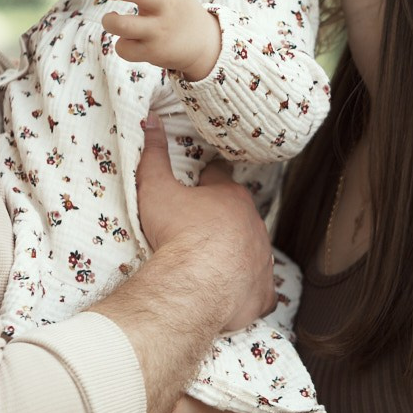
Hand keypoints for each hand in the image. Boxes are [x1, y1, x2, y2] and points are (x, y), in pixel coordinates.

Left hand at [100, 0, 222, 80]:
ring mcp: (157, 30)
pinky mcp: (153, 52)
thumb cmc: (176, 10)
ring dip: (109, 21)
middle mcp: (162, 5)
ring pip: (121, 25)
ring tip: (113, 20)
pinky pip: (124, 49)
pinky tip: (130, 41)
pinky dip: (122, 46)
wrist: (204, 43)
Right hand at [134, 117, 273, 331]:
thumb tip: (150, 119)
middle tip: (199, 226)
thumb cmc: (177, 235)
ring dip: (238, 251)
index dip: (204, 178)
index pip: (219, 177)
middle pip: (239, 213)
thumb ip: (153, 155)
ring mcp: (261, 259)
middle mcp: (253, 224)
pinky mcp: (261, 291)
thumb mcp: (156, 190)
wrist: (196, 287)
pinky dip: (248, 289)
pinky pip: (259, 288)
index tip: (197, 181)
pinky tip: (234, 293)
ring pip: (253, 248)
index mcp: (230, 197)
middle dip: (223, 216)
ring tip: (214, 261)